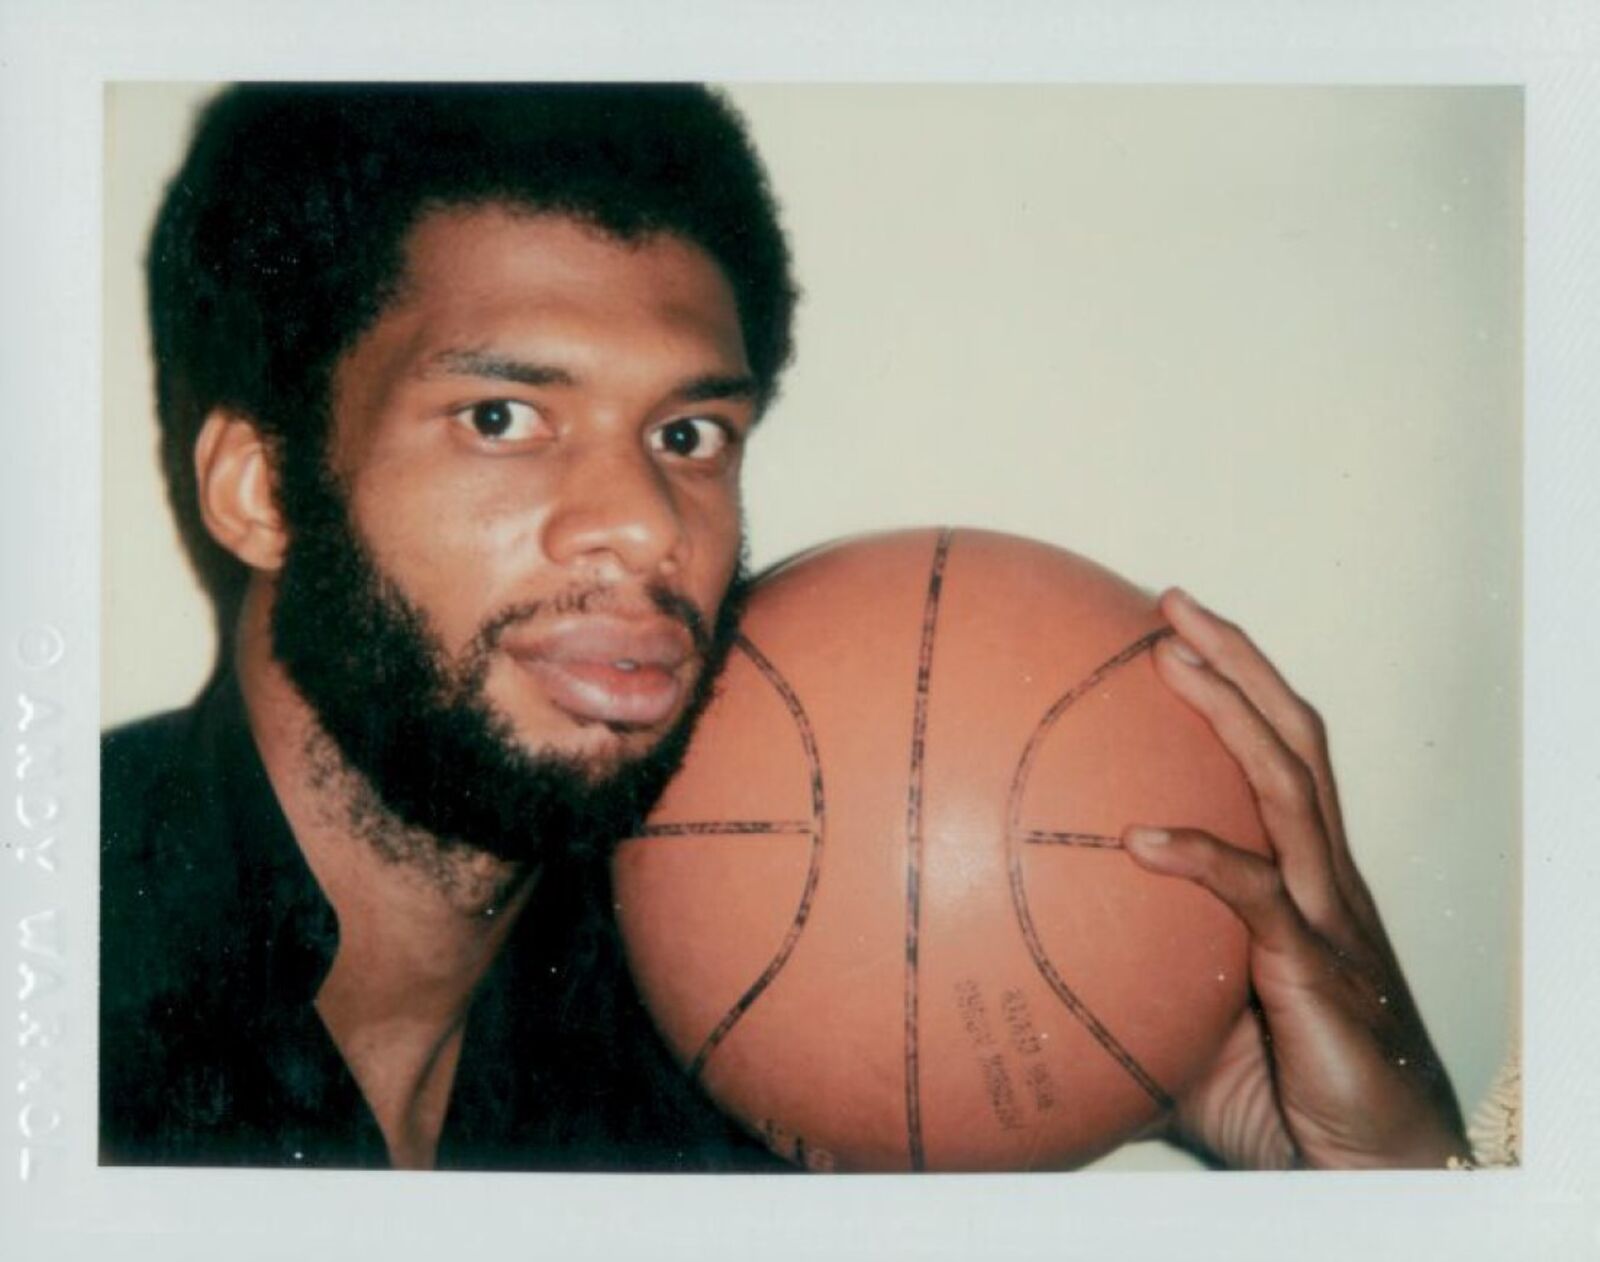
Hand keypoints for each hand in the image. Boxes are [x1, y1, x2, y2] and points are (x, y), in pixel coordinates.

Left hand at [1122, 588, 1469, 1169]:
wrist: (1365, 1166)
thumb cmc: (1277, 1086)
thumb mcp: (1183, 1012)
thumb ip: (1127, 969)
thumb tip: (1018, 949)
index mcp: (1298, 874)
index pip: (1276, 753)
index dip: (1236, 685)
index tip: (1171, 629)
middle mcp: (1321, 877)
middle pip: (1292, 737)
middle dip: (1238, 661)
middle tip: (1173, 604)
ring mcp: (1326, 916)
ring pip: (1290, 787)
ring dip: (1234, 714)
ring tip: (1173, 660)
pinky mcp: (1318, 971)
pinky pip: (1258, 899)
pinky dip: (1204, 860)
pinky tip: (1141, 840)